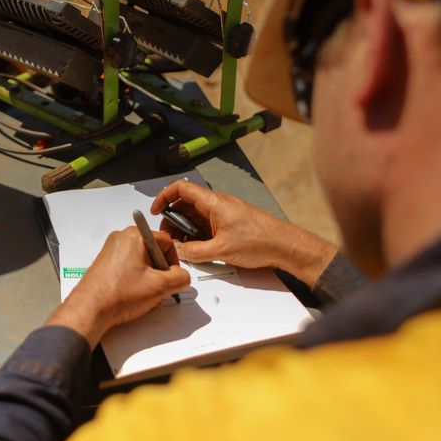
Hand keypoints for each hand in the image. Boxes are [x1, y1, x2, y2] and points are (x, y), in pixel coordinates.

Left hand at [47, 227, 190, 347]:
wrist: (90, 309)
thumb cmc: (118, 294)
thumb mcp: (159, 287)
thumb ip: (179, 278)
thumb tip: (182, 277)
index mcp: (134, 236)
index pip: (166, 242)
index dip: (174, 262)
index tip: (173, 277)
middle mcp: (121, 239)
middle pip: (153, 252)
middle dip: (159, 273)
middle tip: (158, 289)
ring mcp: (111, 251)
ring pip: (141, 262)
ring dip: (148, 280)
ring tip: (144, 297)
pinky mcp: (106, 264)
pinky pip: (129, 268)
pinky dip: (136, 281)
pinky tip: (134, 297)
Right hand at [150, 179, 337, 288]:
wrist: (284, 246)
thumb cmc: (260, 241)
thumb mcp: (221, 250)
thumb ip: (195, 251)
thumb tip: (179, 251)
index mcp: (213, 202)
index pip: (181, 188)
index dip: (164, 197)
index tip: (155, 210)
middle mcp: (217, 204)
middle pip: (186, 204)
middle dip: (173, 219)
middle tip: (169, 236)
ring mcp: (223, 213)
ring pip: (195, 215)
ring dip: (185, 228)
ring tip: (182, 245)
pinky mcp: (229, 223)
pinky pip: (206, 224)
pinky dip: (197, 233)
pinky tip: (196, 247)